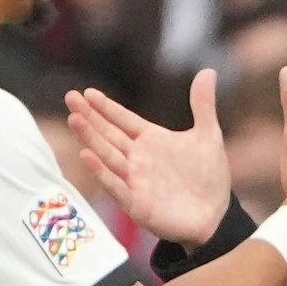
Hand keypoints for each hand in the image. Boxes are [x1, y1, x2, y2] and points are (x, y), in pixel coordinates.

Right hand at [66, 70, 231, 247]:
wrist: (215, 215)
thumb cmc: (208, 177)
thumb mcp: (208, 136)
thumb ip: (203, 105)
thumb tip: (208, 70)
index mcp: (151, 140)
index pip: (123, 120)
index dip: (106, 107)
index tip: (88, 92)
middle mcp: (137, 159)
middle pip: (108, 134)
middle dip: (90, 117)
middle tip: (70, 98)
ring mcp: (135, 180)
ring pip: (107, 155)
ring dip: (90, 138)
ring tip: (75, 119)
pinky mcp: (136, 203)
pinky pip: (116, 186)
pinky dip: (101, 171)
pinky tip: (87, 155)